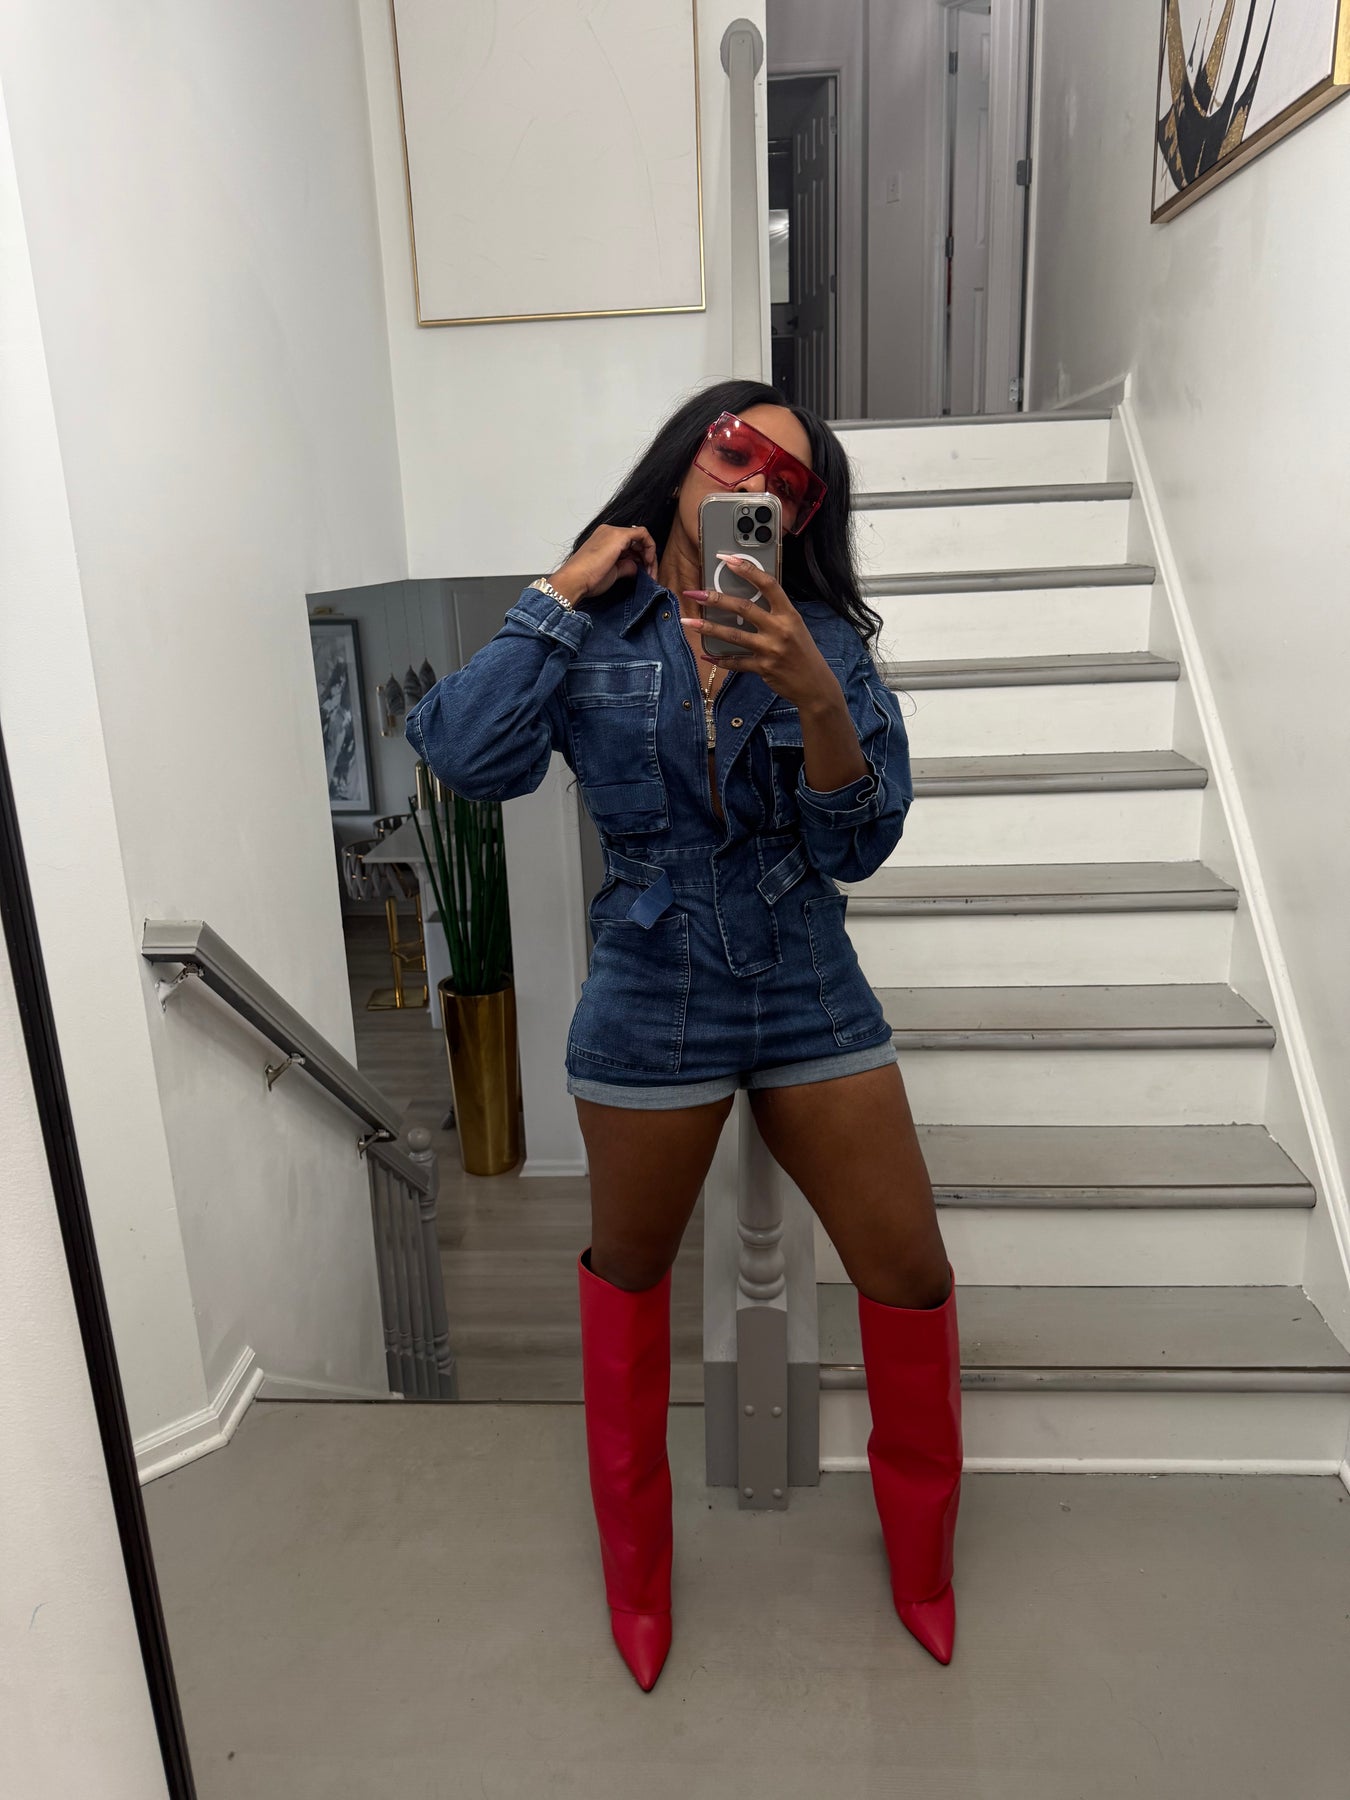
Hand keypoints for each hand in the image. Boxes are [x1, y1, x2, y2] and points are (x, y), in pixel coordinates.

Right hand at [549, 524, 657, 605]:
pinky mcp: (619, 535)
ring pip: (641, 537)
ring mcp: (613, 532)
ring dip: (649, 555)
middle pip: (636, 540)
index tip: (644, 573)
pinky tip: (648, 562)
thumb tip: (637, 568)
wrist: (575, 580)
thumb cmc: (587, 579)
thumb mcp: (613, 572)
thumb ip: (626, 566)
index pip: (629, 544)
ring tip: (650, 573)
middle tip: (651, 574)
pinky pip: (642, 534)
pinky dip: (649, 547)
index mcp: (604, 539)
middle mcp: (608, 532)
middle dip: (647, 558)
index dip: (640, 558)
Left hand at [680, 555, 841, 712]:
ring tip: (689, 622)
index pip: (768, 584)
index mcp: (789, 614)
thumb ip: (774, 613)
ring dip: (708, 627)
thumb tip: (745, 599)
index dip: (747, 569)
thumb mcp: (795, 626)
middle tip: (695, 593)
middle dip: (716, 599)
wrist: (815, 685)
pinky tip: (706, 654)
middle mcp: (780, 629)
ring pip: (734, 635)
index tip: (728, 559)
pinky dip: (720, 659)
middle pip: (744, 608)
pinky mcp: (763, 668)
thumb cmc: (802, 652)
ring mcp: (771, 649)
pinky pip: (736, 662)